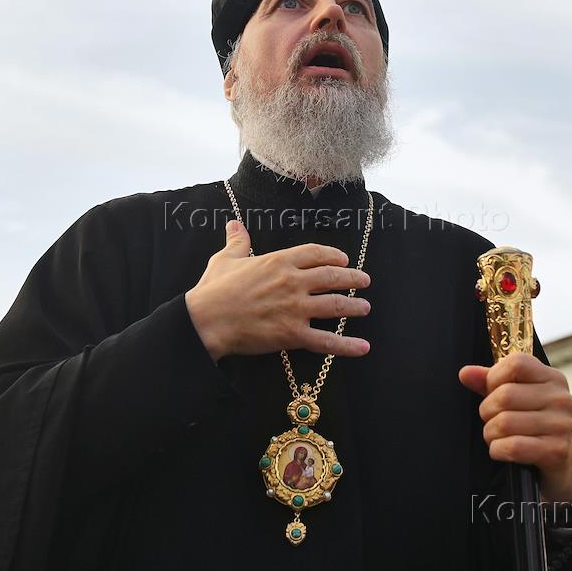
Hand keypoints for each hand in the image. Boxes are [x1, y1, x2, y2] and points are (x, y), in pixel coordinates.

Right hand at [185, 220, 371, 361]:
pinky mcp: (292, 334)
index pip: (316, 253)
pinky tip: (363, 347)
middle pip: (332, 277)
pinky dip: (347, 345)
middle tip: (365, 281)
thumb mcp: (226, 259)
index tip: (344, 260)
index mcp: (279, 261)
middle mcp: (293, 282)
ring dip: (354, 306)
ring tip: (365, 307)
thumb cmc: (213, 290)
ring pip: (335, 305)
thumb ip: (237, 241)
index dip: (334, 256)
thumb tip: (234, 224)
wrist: (206, 320)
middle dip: (353, 279)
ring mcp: (295, 308)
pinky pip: (326, 341)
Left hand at [458, 353, 571, 502]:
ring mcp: (561, 425)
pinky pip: (513, 446)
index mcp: (552, 378)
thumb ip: (490, 382)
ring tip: (497, 437)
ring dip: (490, 434)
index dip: (494, 378)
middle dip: (487, 412)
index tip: (493, 392)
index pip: (516, 363)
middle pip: (505, 395)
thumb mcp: (517, 399)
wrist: (563, 465)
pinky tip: (502, 451)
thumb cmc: (534, 426)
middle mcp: (561, 398)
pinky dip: (498, 450)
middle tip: (492, 421)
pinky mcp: (557, 451)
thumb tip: (465, 373)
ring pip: (504, 422)